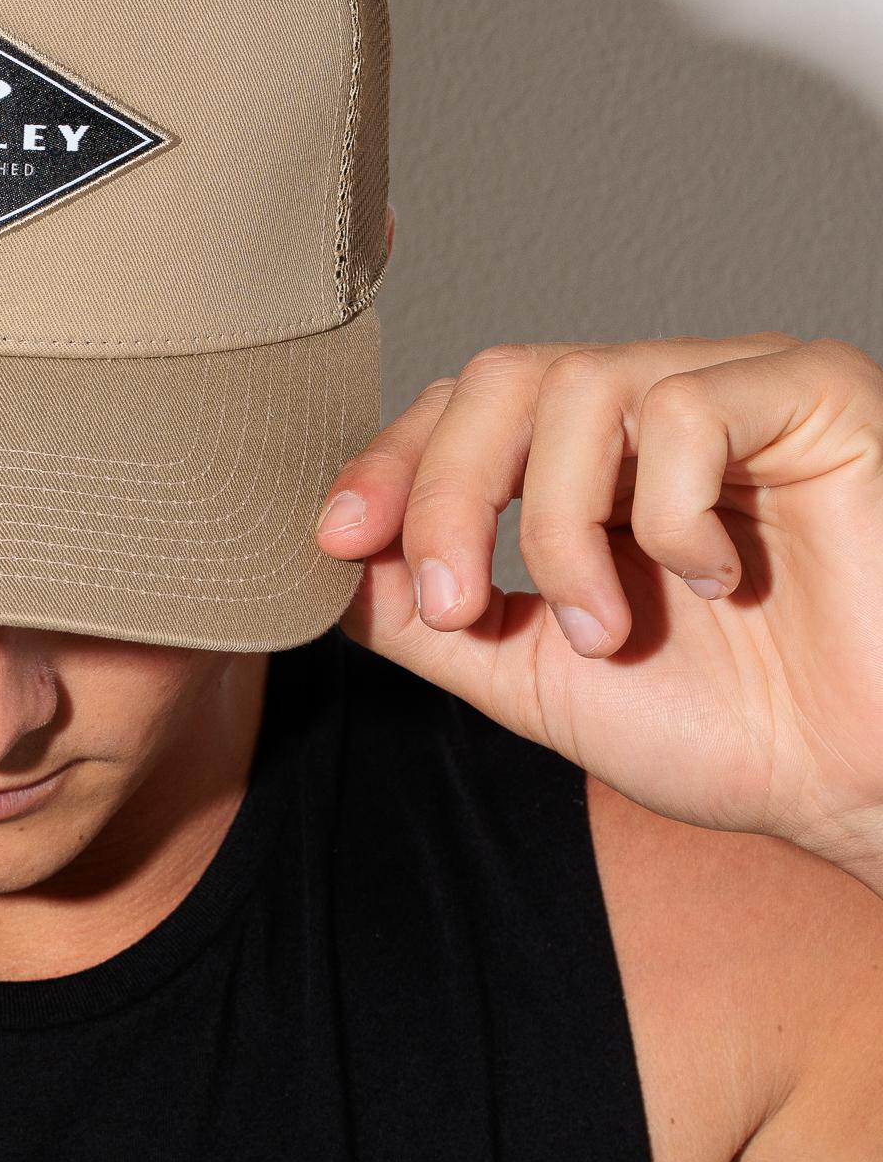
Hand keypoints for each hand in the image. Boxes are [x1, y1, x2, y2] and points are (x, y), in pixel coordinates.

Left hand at [314, 328, 882, 886]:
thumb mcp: (538, 680)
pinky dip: (670, 512)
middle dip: (446, 492)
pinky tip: (713, 581)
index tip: (334, 540)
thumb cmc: (737, 733)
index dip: (390, 465)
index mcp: (598, 465)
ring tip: (605, 633)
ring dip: (560, 527)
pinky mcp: (816, 398)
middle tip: (453, 603)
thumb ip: (432, 621)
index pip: (464, 411)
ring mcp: (740, 393)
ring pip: (583, 385)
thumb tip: (331, 566)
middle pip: (503, 376)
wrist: (866, 785)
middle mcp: (661, 410)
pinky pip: (691, 405)